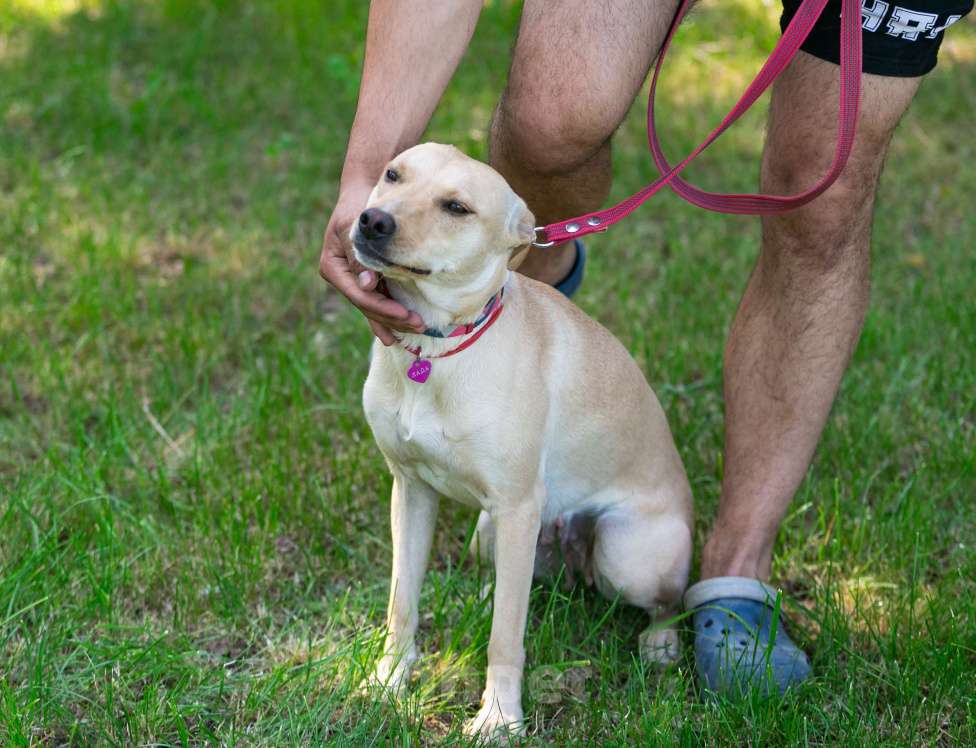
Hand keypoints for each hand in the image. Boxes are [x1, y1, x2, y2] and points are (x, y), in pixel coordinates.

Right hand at [319, 181, 424, 344]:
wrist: (362, 191)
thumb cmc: (358, 206)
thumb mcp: (354, 226)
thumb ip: (358, 256)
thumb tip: (366, 285)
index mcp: (333, 267)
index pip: (359, 295)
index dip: (382, 308)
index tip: (404, 314)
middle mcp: (342, 277)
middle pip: (367, 305)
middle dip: (392, 318)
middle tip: (418, 325)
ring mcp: (355, 279)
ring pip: (373, 307)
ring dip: (394, 321)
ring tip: (416, 329)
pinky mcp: (367, 278)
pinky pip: (378, 300)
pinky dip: (389, 315)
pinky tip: (399, 332)